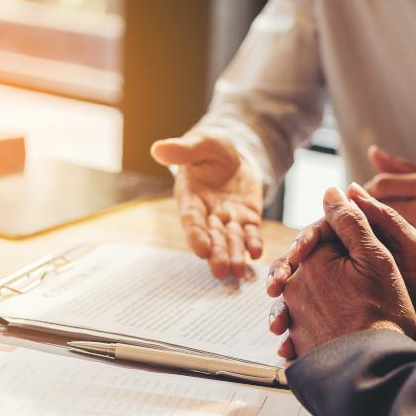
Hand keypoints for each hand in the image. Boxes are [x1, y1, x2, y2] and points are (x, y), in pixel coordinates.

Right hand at [151, 135, 263, 278]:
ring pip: (231, 241)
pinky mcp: (247, 220)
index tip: (201, 251)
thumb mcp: (201, 143)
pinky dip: (253, 244)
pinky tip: (257, 252)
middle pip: (211, 237)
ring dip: (235, 255)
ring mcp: (228, 220)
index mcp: (190, 199)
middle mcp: (207, 214)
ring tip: (238, 271)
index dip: (196, 236)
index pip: (192, 221)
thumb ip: (184, 150)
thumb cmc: (211, 149)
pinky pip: (250, 234)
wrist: (236, 156)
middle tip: (221, 270)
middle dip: (216, 253)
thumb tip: (158, 149)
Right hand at [271, 183, 415, 371]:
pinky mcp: (350, 318)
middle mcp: (355, 265)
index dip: (304, 243)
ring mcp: (350, 293)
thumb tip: (347, 188)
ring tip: (278, 327)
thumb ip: (383, 220)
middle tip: (274, 291)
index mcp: (368, 243)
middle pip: (308, 266)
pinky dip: (300, 334)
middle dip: (285, 278)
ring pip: (305, 297)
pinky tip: (289, 347)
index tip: (293, 258)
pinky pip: (316, 322)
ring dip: (287, 310)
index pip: (325, 234)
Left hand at [363, 146, 415, 270]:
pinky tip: (380, 247)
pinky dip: (383, 248)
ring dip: (369, 231)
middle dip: (362, 212)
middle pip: (378, 209)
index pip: (382, 185)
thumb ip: (401, 168)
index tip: (359, 196)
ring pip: (383, 232)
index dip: (365, 191)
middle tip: (354, 215)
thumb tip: (372, 152)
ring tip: (364, 230)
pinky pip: (396, 251)